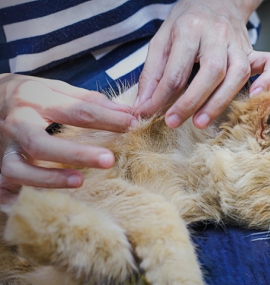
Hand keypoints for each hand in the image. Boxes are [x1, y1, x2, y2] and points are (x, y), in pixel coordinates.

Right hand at [0, 74, 136, 196]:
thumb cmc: (26, 96)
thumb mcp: (54, 89)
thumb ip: (89, 101)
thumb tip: (127, 112)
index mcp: (33, 100)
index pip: (75, 111)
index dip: (107, 119)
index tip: (132, 124)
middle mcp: (15, 125)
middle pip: (42, 144)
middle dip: (76, 153)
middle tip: (109, 160)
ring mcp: (2, 150)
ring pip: (19, 171)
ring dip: (49, 179)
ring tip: (80, 181)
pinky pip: (8, 189)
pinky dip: (24, 198)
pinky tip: (49, 203)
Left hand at [133, 0, 269, 128]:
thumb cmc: (186, 23)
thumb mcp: (161, 40)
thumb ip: (152, 74)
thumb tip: (143, 108)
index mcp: (190, 28)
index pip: (176, 69)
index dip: (161, 96)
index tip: (148, 115)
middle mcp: (217, 34)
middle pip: (211, 71)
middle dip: (191, 101)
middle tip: (173, 122)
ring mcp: (239, 42)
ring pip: (238, 73)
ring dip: (220, 101)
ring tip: (201, 122)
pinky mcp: (253, 50)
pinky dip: (269, 80)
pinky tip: (255, 96)